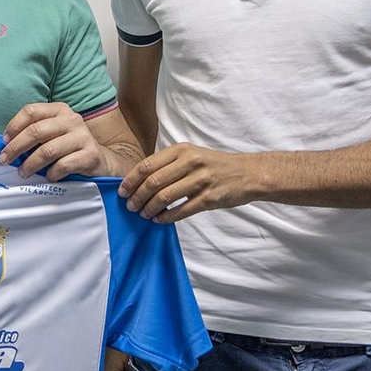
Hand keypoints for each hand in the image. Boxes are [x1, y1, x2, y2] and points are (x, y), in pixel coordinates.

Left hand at [0, 102, 103, 180]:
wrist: (100, 161)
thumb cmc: (69, 148)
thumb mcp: (53, 133)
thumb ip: (34, 134)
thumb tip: (6, 145)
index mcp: (59, 110)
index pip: (31, 111)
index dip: (14, 126)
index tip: (4, 142)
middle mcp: (71, 119)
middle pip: (36, 131)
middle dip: (16, 147)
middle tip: (6, 160)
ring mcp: (82, 136)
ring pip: (47, 150)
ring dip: (30, 164)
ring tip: (23, 173)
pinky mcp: (90, 154)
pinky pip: (63, 165)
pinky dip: (51, 174)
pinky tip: (48, 177)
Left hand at [119, 142, 263, 222]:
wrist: (249, 173)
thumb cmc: (215, 165)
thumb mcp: (192, 155)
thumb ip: (169, 163)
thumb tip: (139, 180)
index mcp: (182, 150)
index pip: (147, 165)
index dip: (131, 180)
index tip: (122, 191)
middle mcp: (190, 163)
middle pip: (153, 182)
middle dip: (137, 197)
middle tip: (130, 206)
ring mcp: (200, 180)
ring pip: (165, 197)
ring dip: (149, 209)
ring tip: (143, 214)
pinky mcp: (209, 198)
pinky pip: (181, 211)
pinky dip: (166, 217)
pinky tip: (159, 220)